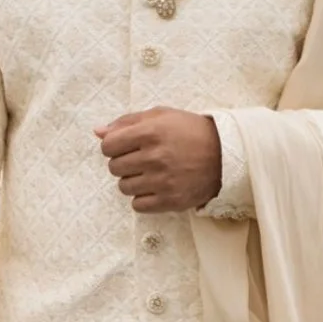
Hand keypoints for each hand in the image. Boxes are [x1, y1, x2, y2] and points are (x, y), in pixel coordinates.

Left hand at [95, 106, 221, 212]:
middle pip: (114, 167)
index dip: (113, 146)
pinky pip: (137, 205)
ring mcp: (162, 181)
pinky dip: (143, 198)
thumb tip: (97, 132)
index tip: (125, 147)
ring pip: (124, 187)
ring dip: (132, 181)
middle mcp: (155, 157)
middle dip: (123, 163)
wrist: (225, 154)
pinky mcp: (170, 201)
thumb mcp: (161, 116)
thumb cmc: (190, 131)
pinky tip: (156, 187)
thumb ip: (127, 122)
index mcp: (151, 132)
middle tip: (142, 159)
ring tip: (150, 173)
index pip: (108, 146)